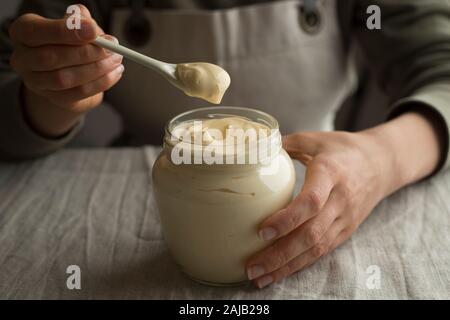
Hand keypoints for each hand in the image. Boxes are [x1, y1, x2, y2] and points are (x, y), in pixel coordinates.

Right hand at [9, 5, 123, 136]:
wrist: (70, 67)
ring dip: (96, 69)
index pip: (36, 32)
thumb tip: (90, 28)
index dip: (65, 32)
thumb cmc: (71, 40)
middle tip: (112, 48)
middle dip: (86, 53)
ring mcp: (36, 82)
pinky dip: (101, 83)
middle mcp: (22, 59)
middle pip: (51, 58)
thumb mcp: (74, 23)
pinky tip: (115, 73)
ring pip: (65, 79)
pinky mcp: (54, 98)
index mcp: (22, 32)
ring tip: (116, 59)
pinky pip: (79, 93)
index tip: (94, 31)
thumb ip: (80, 20)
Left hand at [246, 111, 442, 288]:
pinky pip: (322, 251)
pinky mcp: (345, 230)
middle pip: (311, 233)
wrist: (382, 164)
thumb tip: (253, 150)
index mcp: (331, 173)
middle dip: (280, 253)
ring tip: (259, 277)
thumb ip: (285, 143)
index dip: (287, 219)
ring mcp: (345, 218)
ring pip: (316, 248)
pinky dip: (299, 264)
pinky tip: (279, 272)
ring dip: (286, 266)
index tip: (262, 230)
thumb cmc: (343, 149)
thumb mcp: (315, 138)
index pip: (311, 201)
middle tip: (251, 266)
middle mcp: (340, 199)